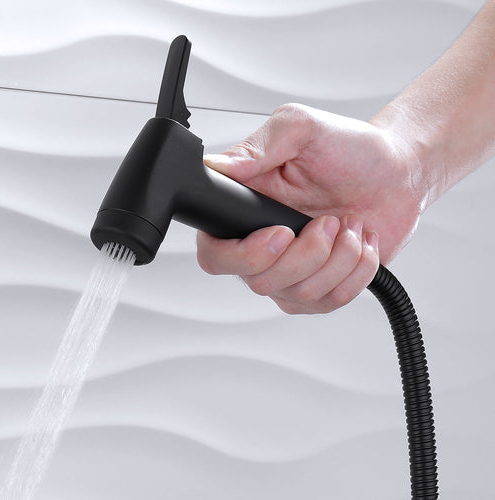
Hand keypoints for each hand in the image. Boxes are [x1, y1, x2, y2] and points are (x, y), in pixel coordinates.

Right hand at [197, 103, 424, 313]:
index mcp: (247, 210)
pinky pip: (330, 301)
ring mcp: (292, 271)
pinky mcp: (321, 286)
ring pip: (298, 294)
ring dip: (337, 258)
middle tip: (328, 220)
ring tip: (348, 224)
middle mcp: (263, 246)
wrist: (396, 173)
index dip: (243, 254)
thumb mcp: (300, 129)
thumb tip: (216, 167)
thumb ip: (255, 148)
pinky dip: (357, 272)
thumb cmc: (349, 149)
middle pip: (258, 281)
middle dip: (305, 254)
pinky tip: (360, 244)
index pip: (214, 253)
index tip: (282, 233)